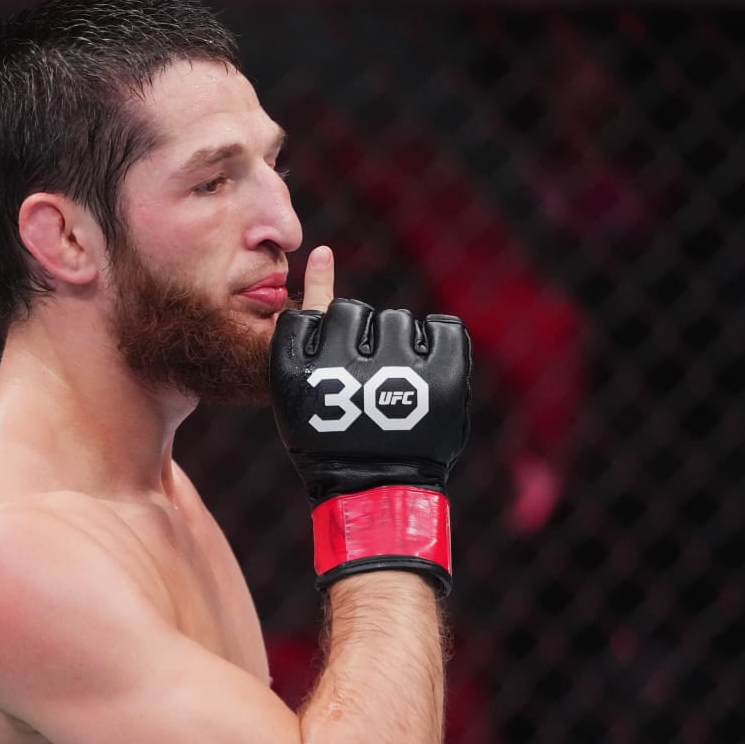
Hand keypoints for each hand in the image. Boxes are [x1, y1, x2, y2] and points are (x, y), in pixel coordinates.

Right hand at [269, 247, 471, 592]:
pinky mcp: (444, 379)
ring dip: (398, 346)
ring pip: (396, 320)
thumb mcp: (302, 379)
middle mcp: (345, 367)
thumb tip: (322, 248)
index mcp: (299, 369)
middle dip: (360, 343)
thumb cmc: (333, 433)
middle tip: (367, 387)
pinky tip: (428, 376)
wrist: (377, 494)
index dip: (323, 344)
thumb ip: (310, 312)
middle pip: (354, 313)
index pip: (312, 313)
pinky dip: (440, 346)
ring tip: (396, 387)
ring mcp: (397, 372)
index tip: (332, 378)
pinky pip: (446, 329)